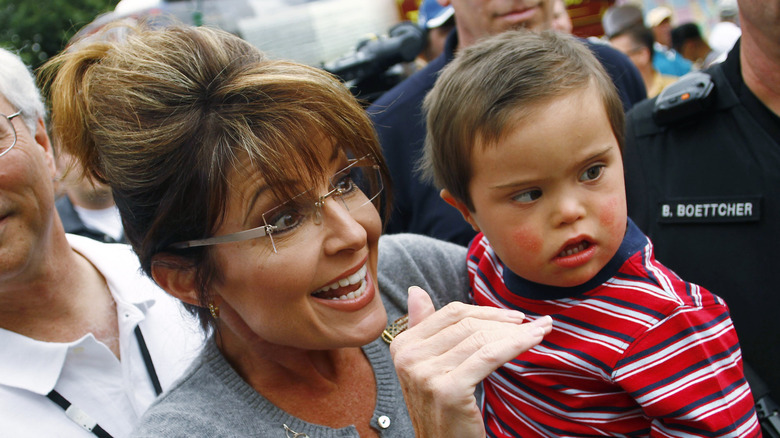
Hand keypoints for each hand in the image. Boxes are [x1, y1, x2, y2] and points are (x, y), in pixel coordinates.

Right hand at [390, 286, 551, 437]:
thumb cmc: (442, 411)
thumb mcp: (426, 367)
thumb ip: (422, 328)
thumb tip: (416, 290)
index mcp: (402, 346)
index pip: (451, 314)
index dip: (486, 312)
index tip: (514, 316)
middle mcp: (409, 358)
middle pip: (467, 325)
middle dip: (506, 322)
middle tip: (535, 324)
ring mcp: (426, 374)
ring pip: (480, 339)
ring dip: (517, 333)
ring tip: (540, 331)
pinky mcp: (448, 390)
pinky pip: (489, 356)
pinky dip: (515, 345)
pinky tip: (534, 341)